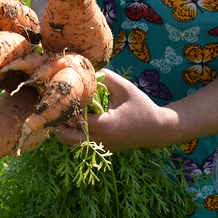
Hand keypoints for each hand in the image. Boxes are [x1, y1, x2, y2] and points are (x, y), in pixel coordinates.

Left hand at [55, 67, 172, 151]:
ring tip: (71, 111)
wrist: (157, 129)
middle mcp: (100, 140)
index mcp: (105, 125)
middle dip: (59, 121)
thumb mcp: (124, 87)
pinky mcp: (101, 149)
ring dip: (66, 127)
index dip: (67, 105)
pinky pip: (79, 142)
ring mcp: (100, 147)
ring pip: (70, 142)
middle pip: (65, 137)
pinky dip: (75, 132)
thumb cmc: (141, 106)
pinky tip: (81, 117)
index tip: (67, 94)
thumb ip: (105, 76)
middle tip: (62, 106)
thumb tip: (86, 68)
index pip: (74, 117)